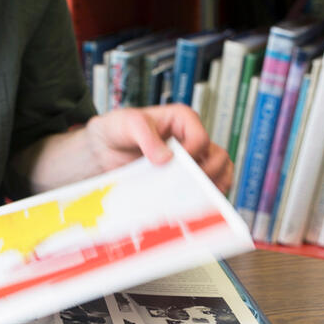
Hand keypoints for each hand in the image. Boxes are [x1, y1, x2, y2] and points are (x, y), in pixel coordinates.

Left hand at [81, 104, 233, 192]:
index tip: (174, 167)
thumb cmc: (117, 129)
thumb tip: (166, 158)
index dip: (192, 155)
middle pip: (217, 157)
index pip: (200, 138)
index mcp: (182, 119)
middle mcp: (191, 138)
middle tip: (188, 187)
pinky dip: (210, 194)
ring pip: (219, 170)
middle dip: (207, 173)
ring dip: (214, 185)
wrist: (104, 150)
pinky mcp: (186, 176)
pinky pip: (210, 184)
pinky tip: (200, 204)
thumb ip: (146, 137)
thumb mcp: (127, 125)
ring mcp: (191, 159)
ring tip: (202, 199)